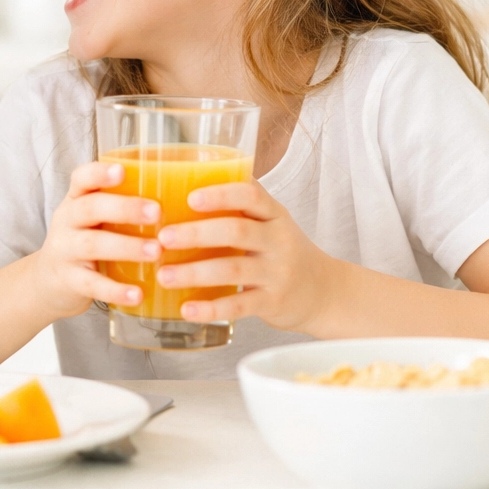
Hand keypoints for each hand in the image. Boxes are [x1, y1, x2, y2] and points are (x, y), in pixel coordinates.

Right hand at [28, 162, 160, 319]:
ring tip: (156, 251)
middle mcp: (66, 221)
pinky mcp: (69, 281)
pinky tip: (138, 294)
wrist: (49, 283)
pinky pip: (92, 284)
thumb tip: (180, 198)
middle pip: (90, 208)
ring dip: (127, 247)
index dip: (99, 173)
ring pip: (92, 244)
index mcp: (76, 200)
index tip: (122, 171)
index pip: (81, 178)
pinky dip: (116, 290)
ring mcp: (64, 251)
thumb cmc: (85, 242)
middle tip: (156, 212)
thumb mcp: (93, 220)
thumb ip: (122, 207)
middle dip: (124, 208)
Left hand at [156, 179, 338, 332]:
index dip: (221, 194)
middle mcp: (278, 241)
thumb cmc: (284, 250)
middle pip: (237, 231)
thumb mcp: (272, 222)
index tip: (191, 197)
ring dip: (194, 273)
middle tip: (163, 237)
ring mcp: (277, 273)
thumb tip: (187, 180)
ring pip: (233, 270)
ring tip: (164, 276)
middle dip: (196, 233)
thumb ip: (241, 205)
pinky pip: (239, 306)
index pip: (251, 195)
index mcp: (274, 215)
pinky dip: (211, 308)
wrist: (325, 292)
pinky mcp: (273, 303)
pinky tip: (186, 309)